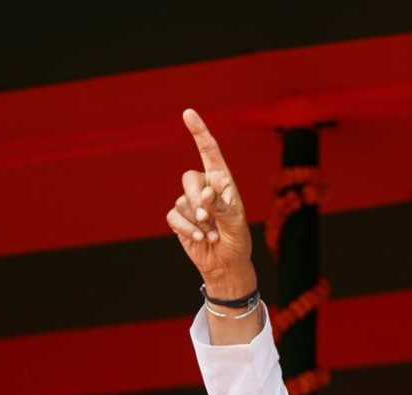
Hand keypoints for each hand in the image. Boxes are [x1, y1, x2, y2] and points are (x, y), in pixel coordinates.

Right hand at [165, 109, 255, 298]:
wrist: (226, 264)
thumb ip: (222, 208)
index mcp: (222, 181)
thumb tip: (205, 195)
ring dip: (197, 221)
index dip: (199, 132)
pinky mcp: (179, 218)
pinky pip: (174, 216)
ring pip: (182, 200)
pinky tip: (200, 239)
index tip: (188, 113)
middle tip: (208, 217)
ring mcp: (190, 202)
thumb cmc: (237, 240)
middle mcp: (205, 187)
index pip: (209, 152)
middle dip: (197, 198)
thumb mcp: (236, 223)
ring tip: (212, 234)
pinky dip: (187, 229)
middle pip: (189, 178)